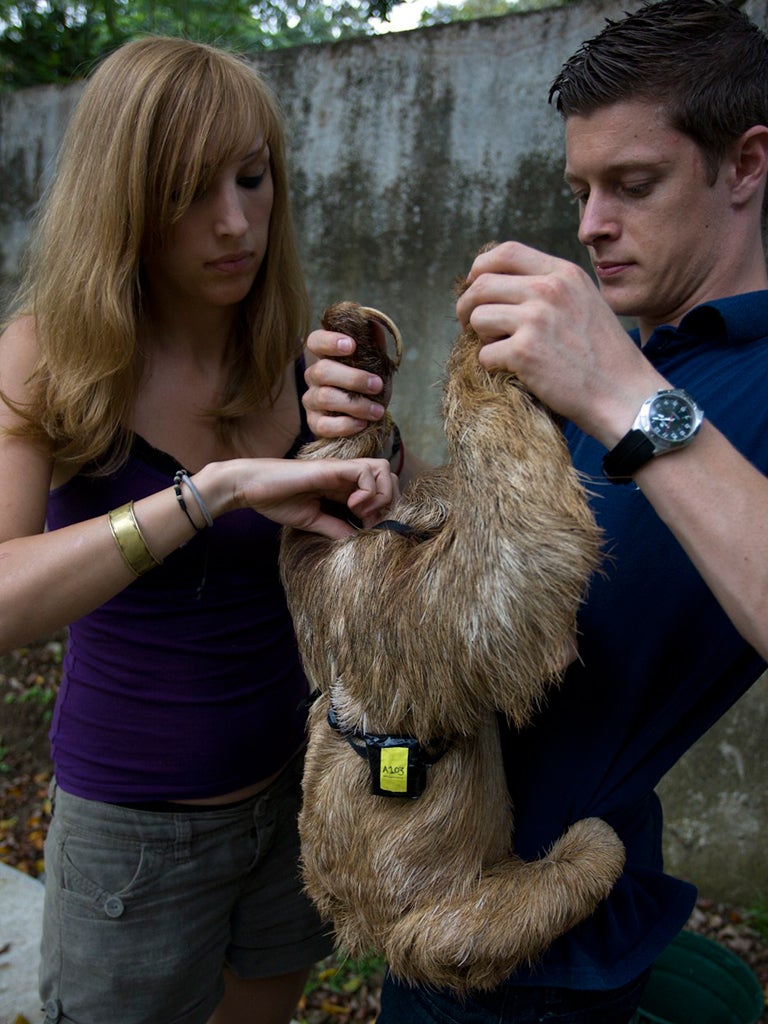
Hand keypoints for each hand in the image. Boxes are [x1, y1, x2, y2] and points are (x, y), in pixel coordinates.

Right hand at [234, 457, 396, 538]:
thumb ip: (334, 528)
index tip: (369, 528)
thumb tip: (356, 541)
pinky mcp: (332, 467)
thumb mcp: (312, 521)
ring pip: (383, 469)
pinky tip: (351, 505)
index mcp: (342, 487)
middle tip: (370, 521)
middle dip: (389, 502)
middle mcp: (346, 475)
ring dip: (381, 494)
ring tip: (361, 511)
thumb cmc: (276, 501)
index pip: (380, 490)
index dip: (383, 510)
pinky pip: (366, 471)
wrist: (251, 487)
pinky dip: (367, 491)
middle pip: (389, 476)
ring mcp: (340, 469)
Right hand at [303, 330, 387, 437]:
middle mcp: (313, 376)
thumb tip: (376, 324)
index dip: (329, 341)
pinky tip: (362, 424)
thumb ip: (374, 346)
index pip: (315, 341)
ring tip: (377, 410)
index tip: (351, 345)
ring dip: (355, 404)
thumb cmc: (368, 386)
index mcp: (325, 356)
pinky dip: (345, 425)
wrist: (367, 418)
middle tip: (377, 384)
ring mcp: (311, 400)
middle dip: (353, 378)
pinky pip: (323, 425)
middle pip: (323, 371)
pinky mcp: (315, 423)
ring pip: (324, 398)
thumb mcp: (376, 365)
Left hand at [456, 241, 667, 446]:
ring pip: (478, 318)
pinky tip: (512, 371)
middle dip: (467, 305)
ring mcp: (536, 320)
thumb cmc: (604, 355)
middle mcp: (549, 290)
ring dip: (480, 336)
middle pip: (482, 284)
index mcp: (563, 274)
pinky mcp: (524, 353)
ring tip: (499, 348)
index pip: (506, 252)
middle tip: (468, 324)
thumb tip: (505, 284)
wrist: (623, 394)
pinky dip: (491, 365)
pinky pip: (485, 354)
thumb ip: (552, 287)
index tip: (475, 286)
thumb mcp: (585, 301)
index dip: (481, 268)